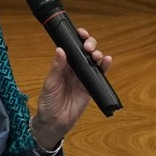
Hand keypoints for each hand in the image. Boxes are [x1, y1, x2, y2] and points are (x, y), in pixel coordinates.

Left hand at [33, 28, 111, 148]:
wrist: (55, 122)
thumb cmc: (49, 102)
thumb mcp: (50, 83)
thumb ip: (57, 67)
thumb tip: (60, 50)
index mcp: (63, 65)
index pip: (72, 47)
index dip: (77, 39)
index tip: (80, 33)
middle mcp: (74, 69)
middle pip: (85, 51)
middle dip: (89, 44)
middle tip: (88, 47)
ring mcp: (84, 77)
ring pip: (94, 61)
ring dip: (97, 54)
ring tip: (96, 55)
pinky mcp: (91, 86)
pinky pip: (100, 75)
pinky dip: (105, 67)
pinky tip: (107, 60)